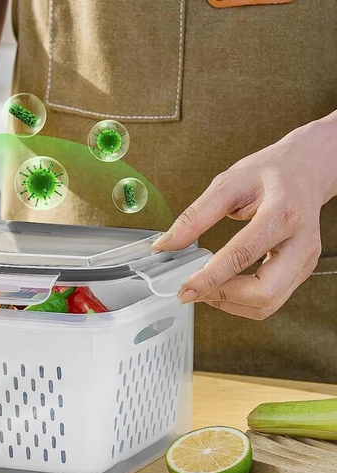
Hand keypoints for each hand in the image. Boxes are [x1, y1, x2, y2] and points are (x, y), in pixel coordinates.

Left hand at [153, 113, 336, 318]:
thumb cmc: (270, 172)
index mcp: (282, 213)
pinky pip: (272, 299)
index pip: (243, 254)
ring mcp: (305, 259)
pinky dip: (243, 302)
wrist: (307, 168)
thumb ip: (195, 216)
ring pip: (269, 303)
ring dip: (231, 304)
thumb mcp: (228, 184)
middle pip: (265, 291)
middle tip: (193, 290)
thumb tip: (165, 244)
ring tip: (205, 289)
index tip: (185, 289)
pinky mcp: (302, 270)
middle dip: (224, 297)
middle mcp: (300, 241)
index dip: (210, 278)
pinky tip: (224, 287)